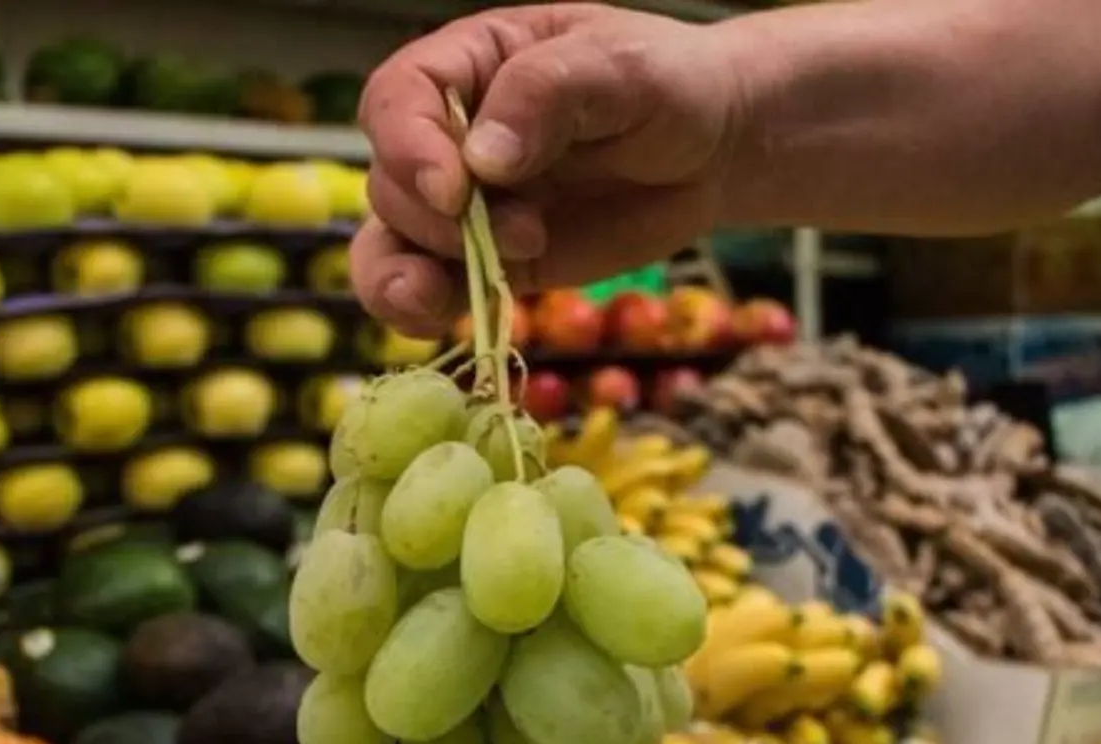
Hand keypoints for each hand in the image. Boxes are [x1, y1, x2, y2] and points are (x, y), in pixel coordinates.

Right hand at [350, 4, 743, 335]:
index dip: (410, 148)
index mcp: (468, 66)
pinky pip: (427, 290)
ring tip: (434, 298)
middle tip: (529, 232)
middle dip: (440, 221)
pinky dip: (418, 312)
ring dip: (400, 277)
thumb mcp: (622, 67)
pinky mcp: (488, 260)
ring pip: (390, 242)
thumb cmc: (666, 85)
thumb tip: (483, 160)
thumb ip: (547, 94)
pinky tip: (437, 319)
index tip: (454, 191)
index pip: (399, 99)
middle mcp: (449, 135)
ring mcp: (465, 204)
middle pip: (394, 181)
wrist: (710, 150)